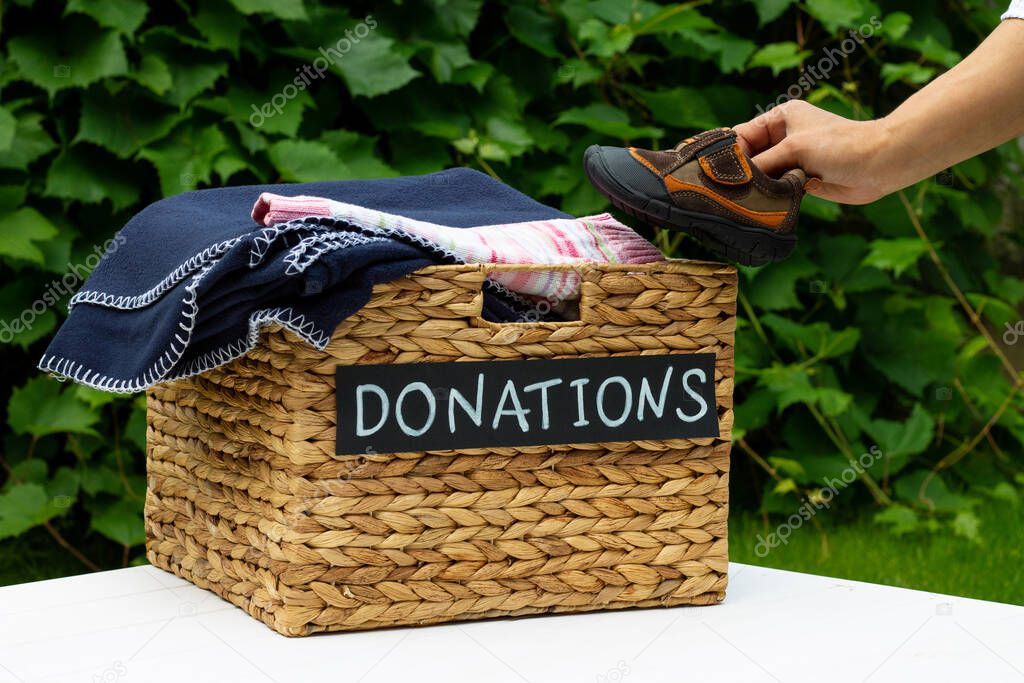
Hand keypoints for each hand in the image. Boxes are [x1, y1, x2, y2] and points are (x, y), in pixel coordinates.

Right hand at [733, 100, 893, 204]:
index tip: (716, 172)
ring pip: (761, 174)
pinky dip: (768, 196)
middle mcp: (783, 137)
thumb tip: (735, 179)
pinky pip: (775, 188)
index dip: (729, 152)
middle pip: (749, 156)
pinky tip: (757, 205)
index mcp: (781, 118)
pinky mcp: (799, 179)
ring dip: (754, 186)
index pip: (742, 134)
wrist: (878, 165)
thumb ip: (762, 163)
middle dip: (740, 172)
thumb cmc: (839, 146)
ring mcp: (791, 159)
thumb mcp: (794, 148)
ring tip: (740, 199)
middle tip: (724, 190)